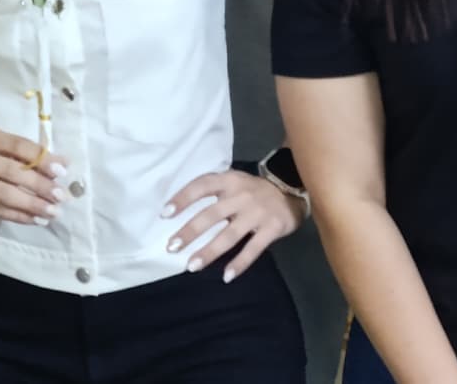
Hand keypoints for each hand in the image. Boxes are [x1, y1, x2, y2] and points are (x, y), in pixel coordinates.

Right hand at [0, 128, 64, 226]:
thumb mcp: (11, 149)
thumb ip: (36, 155)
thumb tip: (64, 164)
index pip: (18, 146)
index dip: (41, 159)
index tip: (62, 171)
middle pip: (12, 172)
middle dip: (40, 186)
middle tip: (61, 196)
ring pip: (6, 195)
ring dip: (33, 205)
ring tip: (54, 211)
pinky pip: (0, 212)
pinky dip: (22, 217)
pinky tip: (38, 219)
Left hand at [164, 170, 299, 281]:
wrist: (292, 188)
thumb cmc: (254, 189)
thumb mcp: (234, 182)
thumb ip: (215, 193)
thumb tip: (183, 214)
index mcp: (229, 180)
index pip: (201, 186)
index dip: (182, 198)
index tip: (164, 214)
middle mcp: (241, 195)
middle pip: (212, 214)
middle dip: (190, 232)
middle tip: (172, 247)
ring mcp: (257, 212)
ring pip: (229, 235)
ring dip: (209, 252)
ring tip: (192, 266)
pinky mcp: (272, 228)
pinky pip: (253, 249)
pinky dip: (240, 263)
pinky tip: (227, 276)